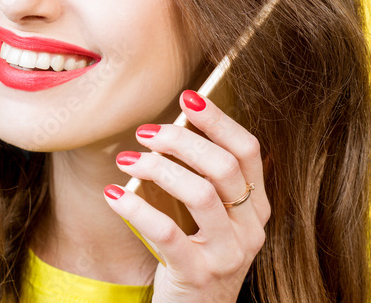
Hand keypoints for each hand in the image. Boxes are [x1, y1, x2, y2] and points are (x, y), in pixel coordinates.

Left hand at [103, 89, 269, 302]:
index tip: (188, 96)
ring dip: (159, 168)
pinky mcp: (198, 274)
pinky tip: (114, 193)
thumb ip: (206, 181)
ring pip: (200, 194)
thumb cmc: (196, 258)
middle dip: (182, 140)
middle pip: (223, 167)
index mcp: (256, 208)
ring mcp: (228, 254)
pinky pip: (167, 232)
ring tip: (129, 160)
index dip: (219, 120)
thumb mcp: (213, 221)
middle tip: (146, 132)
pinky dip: (136, 207)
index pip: (248, 151)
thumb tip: (174, 129)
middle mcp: (250, 229)